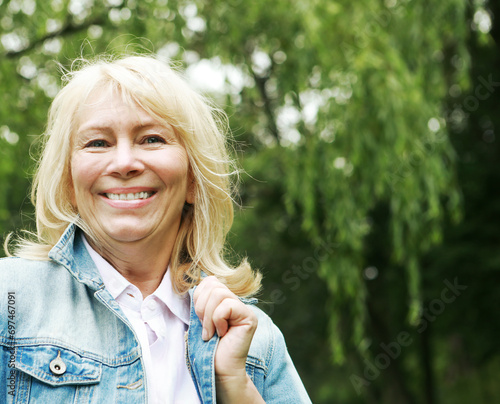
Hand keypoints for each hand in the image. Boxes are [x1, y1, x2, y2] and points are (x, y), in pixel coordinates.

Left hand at [193, 276, 263, 402]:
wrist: (218, 370)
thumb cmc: (207, 347)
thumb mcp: (199, 319)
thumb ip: (201, 300)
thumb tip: (194, 284)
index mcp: (224, 300)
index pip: (210, 281)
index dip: (198, 297)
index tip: (198, 318)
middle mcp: (236, 301)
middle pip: (213, 284)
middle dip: (201, 307)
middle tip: (205, 328)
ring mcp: (244, 308)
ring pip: (219, 293)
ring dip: (208, 316)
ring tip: (211, 333)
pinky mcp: (249, 317)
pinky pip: (226, 306)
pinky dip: (217, 321)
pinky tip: (221, 334)